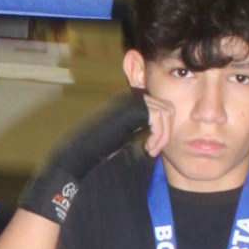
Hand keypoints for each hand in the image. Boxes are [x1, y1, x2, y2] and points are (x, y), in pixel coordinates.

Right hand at [19, 89, 168, 223]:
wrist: (80, 152)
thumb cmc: (99, 150)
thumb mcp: (124, 137)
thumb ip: (140, 130)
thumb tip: (165, 133)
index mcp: (129, 102)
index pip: (161, 107)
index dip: (164, 128)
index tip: (152, 148)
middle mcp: (130, 97)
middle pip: (167, 107)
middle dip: (167, 131)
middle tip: (153, 149)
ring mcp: (131, 100)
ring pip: (166, 111)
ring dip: (164, 134)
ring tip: (152, 150)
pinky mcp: (132, 108)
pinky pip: (159, 117)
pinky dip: (159, 135)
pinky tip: (148, 148)